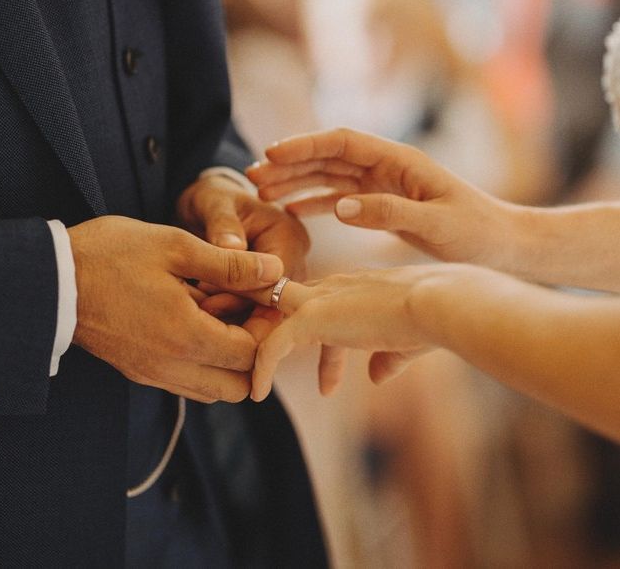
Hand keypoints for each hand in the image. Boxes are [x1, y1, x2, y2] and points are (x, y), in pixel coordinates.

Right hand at [68, 216, 283, 402]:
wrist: (50, 279)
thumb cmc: (111, 256)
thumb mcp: (176, 247)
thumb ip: (230, 265)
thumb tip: (275, 272)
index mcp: (186, 337)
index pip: (252, 356)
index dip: (267, 329)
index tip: (263, 300)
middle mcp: (171, 368)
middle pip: (238, 386)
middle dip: (253, 353)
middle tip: (246, 311)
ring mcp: (153, 374)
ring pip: (213, 389)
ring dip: (228, 360)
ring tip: (218, 314)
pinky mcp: (138, 370)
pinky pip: (186, 382)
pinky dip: (203, 361)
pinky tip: (192, 321)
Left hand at [177, 174, 309, 317]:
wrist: (209, 208)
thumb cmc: (213, 200)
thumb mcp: (214, 203)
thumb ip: (223, 224)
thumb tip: (233, 247)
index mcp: (289, 234)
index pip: (275, 274)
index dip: (244, 289)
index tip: (208, 294)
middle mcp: (295, 258)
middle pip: (275, 296)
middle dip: (238, 306)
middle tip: (201, 309)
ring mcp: (284, 276)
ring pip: (266, 307)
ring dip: (234, 313)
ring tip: (200, 312)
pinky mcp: (269, 288)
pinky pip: (255, 308)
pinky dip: (232, 312)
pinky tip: (206, 314)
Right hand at [247, 129, 520, 269]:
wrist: (504, 244)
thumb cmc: (477, 232)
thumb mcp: (436, 224)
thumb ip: (389, 213)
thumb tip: (340, 207)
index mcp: (399, 160)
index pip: (342, 142)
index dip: (304, 145)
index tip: (270, 154)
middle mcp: (386, 167)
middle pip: (327, 156)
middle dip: (289, 163)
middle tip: (251, 176)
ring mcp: (382, 185)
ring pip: (328, 176)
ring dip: (294, 181)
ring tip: (261, 192)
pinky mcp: (382, 205)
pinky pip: (339, 197)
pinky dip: (313, 201)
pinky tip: (291, 209)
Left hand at [249, 266, 451, 401]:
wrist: (438, 304)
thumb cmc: (431, 320)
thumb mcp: (404, 343)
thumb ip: (387, 359)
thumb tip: (375, 378)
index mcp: (354, 286)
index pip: (318, 303)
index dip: (308, 331)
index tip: (307, 364)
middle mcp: (332, 286)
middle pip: (283, 298)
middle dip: (266, 321)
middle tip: (250, 351)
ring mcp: (319, 299)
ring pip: (267, 311)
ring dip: (253, 338)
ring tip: (241, 372)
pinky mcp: (312, 317)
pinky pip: (273, 343)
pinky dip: (261, 367)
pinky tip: (257, 393)